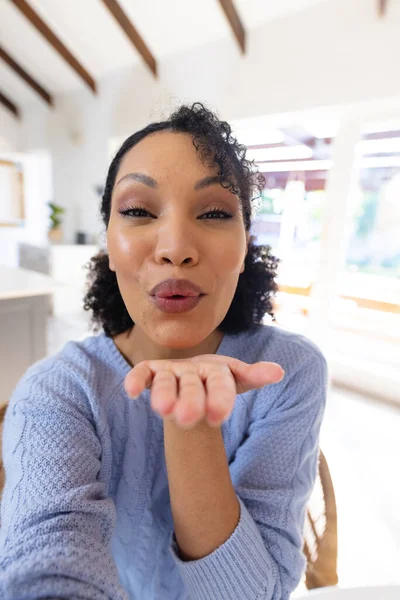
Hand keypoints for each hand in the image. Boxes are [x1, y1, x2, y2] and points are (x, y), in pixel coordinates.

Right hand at [124, 354, 283, 428]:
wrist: (195, 374)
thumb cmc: (217, 381)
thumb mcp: (236, 379)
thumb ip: (253, 376)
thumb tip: (279, 371)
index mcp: (216, 371)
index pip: (221, 382)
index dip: (220, 398)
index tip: (218, 418)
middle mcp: (193, 370)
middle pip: (192, 385)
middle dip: (190, 399)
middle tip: (188, 418)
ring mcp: (171, 371)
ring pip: (166, 381)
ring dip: (164, 392)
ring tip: (163, 409)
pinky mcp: (152, 373)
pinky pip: (143, 373)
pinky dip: (136, 379)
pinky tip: (131, 392)